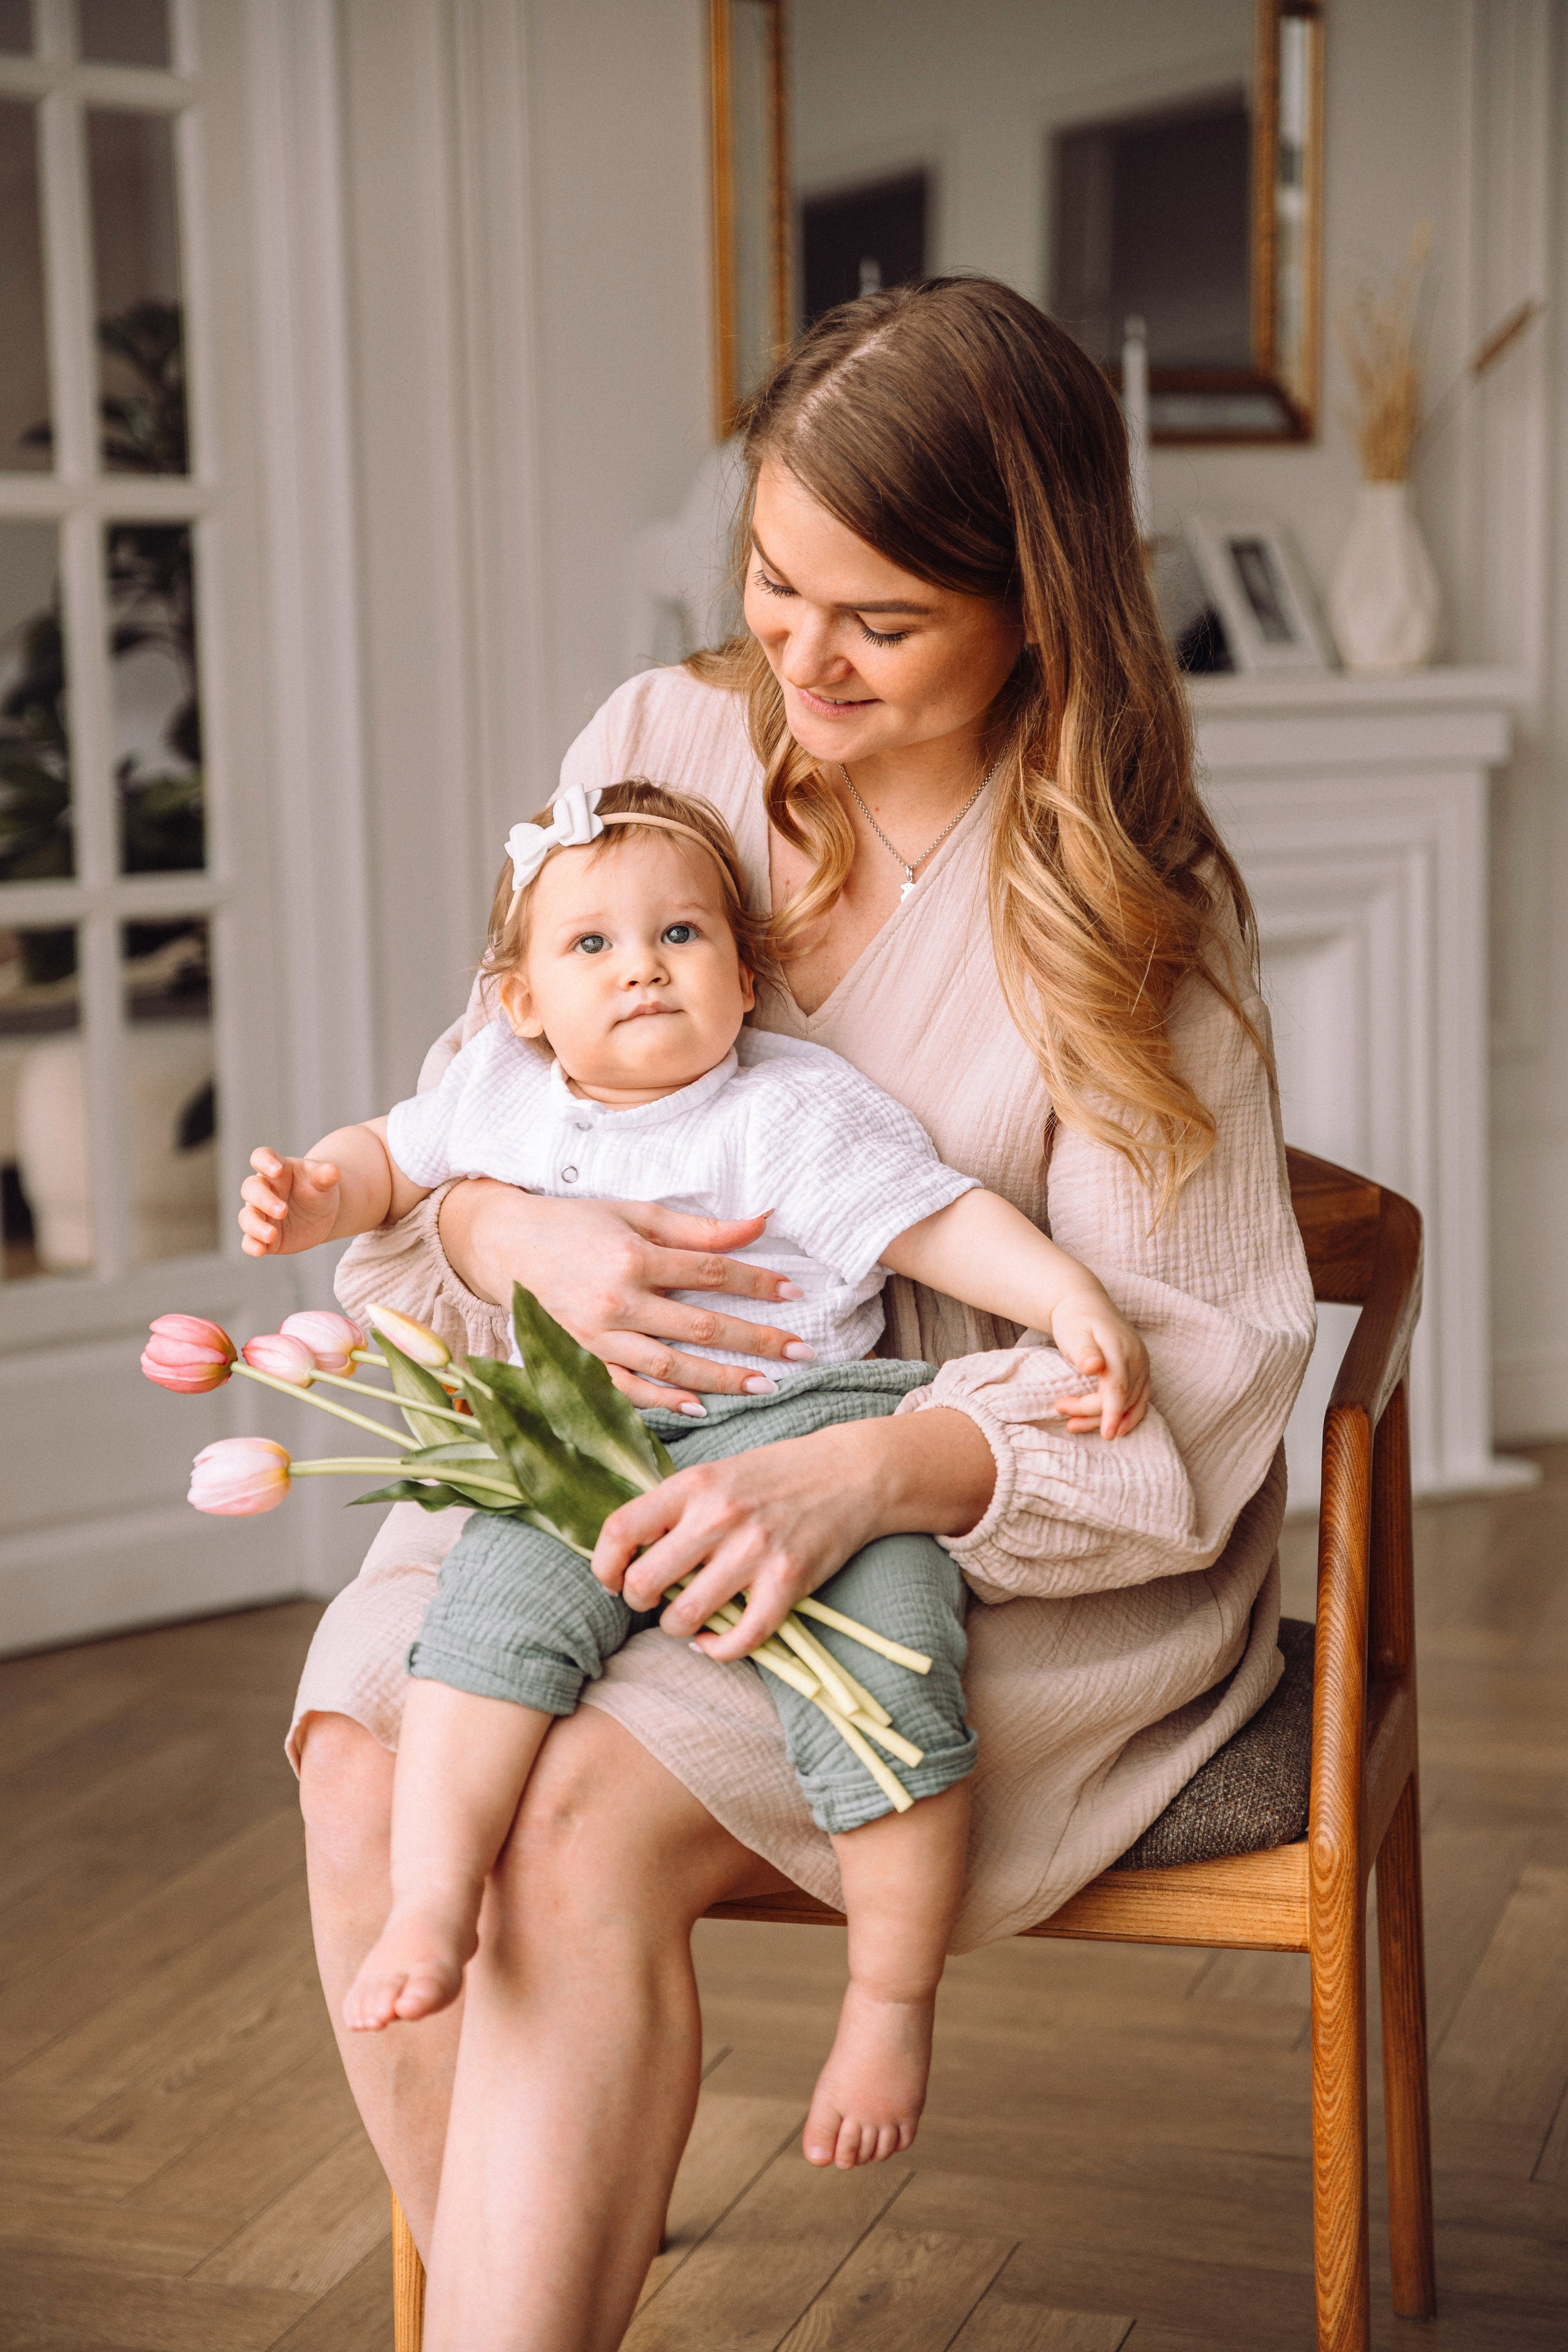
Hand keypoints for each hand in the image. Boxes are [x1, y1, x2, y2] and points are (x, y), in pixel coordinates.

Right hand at [239, 1147, 340, 1256]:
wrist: (321, 1214)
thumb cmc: (318, 1190)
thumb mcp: (325, 1182)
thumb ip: (325, 1176)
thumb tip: (332, 1171)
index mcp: (277, 1169)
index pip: (261, 1157)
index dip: (264, 1162)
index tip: (276, 1170)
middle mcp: (263, 1190)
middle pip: (251, 1189)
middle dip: (264, 1200)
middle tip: (283, 1211)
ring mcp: (260, 1213)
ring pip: (247, 1217)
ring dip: (256, 1226)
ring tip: (272, 1235)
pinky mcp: (261, 1236)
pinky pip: (249, 1240)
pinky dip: (251, 1245)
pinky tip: (259, 1250)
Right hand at [437, 1180, 813, 1409]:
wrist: (506, 1248)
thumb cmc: (577, 1224)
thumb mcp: (636, 1213)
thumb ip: (698, 1228)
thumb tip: (762, 1222)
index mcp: (633, 1255)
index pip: (710, 1271)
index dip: (756, 1282)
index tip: (794, 1292)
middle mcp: (616, 1299)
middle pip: (700, 1324)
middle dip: (755, 1340)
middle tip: (800, 1352)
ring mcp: (596, 1336)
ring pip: (669, 1365)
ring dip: (720, 1378)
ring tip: (763, 1385)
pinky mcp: (578, 1360)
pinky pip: (627, 1389)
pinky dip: (662, 1401)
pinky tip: (698, 1407)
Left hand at [592, 1409, 995, 1658]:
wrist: (850, 1473)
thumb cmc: (775, 1476)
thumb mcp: (717, 1473)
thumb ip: (675, 1507)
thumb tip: (628, 1554)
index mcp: (694, 1484)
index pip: (620, 1529)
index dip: (603, 1565)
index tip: (612, 1578)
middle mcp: (719, 1515)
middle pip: (645, 1582)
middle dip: (638, 1601)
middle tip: (651, 1599)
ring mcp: (754, 1550)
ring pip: (685, 1616)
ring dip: (676, 1628)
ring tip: (685, 1618)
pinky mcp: (787, 1581)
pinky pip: (739, 1638)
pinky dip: (718, 1650)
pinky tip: (714, 1641)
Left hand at [1048, 1289, 1150, 1439]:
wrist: (1086, 1304)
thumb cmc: (1076, 1320)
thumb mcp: (1074, 1332)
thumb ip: (1084, 1351)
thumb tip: (1095, 1367)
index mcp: (1121, 1349)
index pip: (1119, 1387)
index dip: (1112, 1412)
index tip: (1106, 1435)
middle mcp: (1137, 1358)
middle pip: (1123, 1398)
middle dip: (1093, 1414)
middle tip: (1061, 1410)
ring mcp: (1142, 1365)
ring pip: (1132, 1403)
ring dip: (1107, 1419)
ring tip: (1074, 1425)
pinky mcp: (1141, 1371)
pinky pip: (1139, 1401)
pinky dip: (1127, 1417)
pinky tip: (1112, 1427)